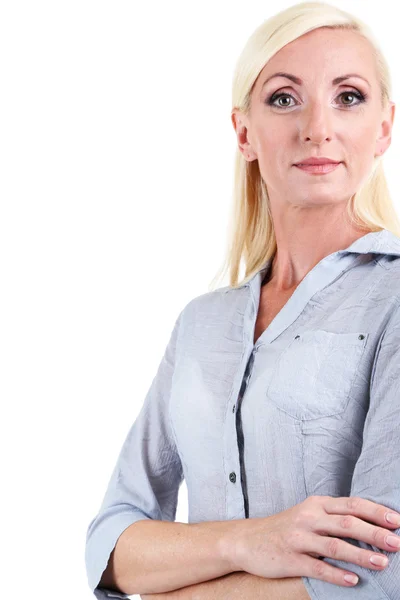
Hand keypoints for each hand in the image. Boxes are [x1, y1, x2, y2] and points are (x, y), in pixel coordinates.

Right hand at [228, 495, 399, 587]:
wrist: (248, 540)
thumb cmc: (285, 528)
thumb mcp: (308, 514)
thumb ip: (334, 516)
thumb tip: (372, 524)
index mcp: (317, 504)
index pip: (352, 504)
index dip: (376, 512)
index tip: (398, 520)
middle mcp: (308, 517)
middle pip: (347, 523)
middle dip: (374, 533)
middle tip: (397, 543)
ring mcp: (299, 538)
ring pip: (334, 545)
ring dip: (361, 555)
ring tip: (383, 564)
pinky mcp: (290, 559)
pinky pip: (317, 568)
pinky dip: (336, 574)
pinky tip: (353, 581)